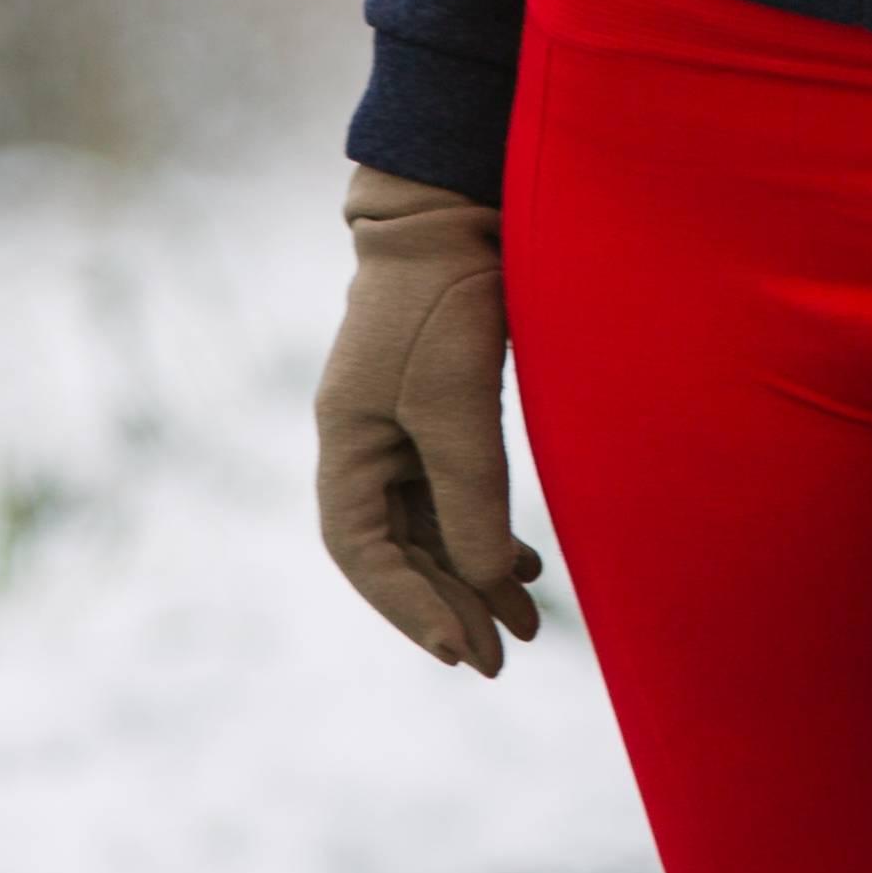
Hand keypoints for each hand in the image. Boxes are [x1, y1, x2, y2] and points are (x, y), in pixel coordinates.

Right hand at [314, 163, 546, 671]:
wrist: (455, 214)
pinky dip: (487, 533)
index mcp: (345, 442)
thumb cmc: (443, 299)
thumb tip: (487, 576)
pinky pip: (455, 495)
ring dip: (474, 575)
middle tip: (501, 658)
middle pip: (399, 550)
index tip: (460, 649)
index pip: (362, 550)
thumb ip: (469, 492)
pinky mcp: (438, 413)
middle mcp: (364, 444)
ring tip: (527, 626)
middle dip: (450, 604)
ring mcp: (400, 430)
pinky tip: (526, 563)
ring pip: (431, 528)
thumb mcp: (455, 402)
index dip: (408, 606)